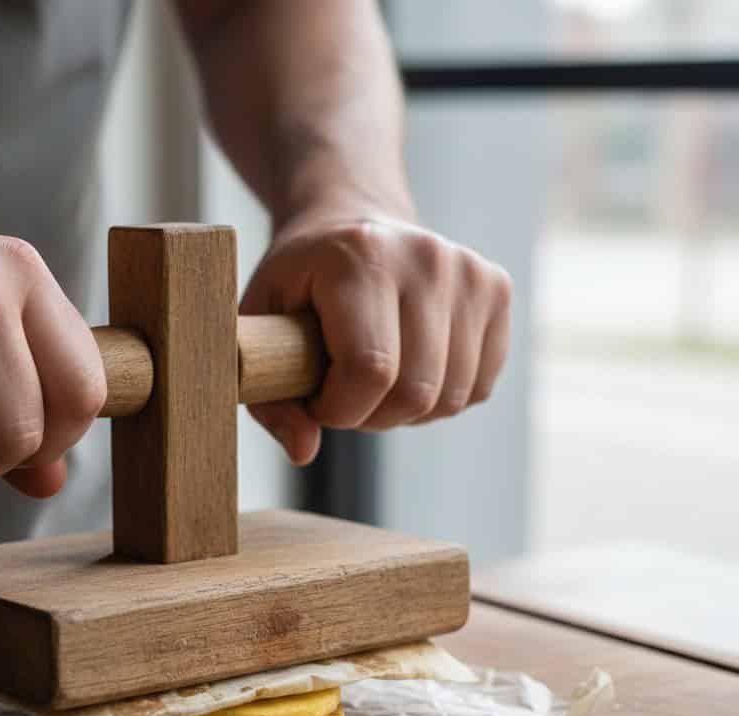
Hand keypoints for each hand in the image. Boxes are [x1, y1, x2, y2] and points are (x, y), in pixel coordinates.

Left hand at [241, 210, 512, 464]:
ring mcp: (470, 272)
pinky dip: (440, 399)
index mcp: (361, 257)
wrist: (351, 221)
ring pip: (450, 399)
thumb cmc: (300, 283)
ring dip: (405, 412)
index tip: (316, 398)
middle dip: (371, 416)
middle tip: (344, 392)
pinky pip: (477, 388)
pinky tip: (410, 368)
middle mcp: (426, 258)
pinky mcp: (497, 290)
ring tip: (375, 378)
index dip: (339, 409)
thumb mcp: (260, 327)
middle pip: (416, 392)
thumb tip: (303, 452)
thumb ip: (269, 397)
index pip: (370, 370)